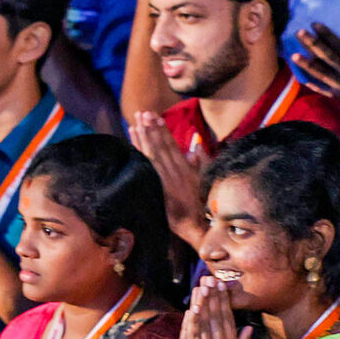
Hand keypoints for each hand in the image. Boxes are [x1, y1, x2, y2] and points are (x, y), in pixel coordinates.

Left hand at [128, 111, 204, 248]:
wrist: (198, 225)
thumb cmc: (202, 205)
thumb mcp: (204, 180)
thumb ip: (200, 161)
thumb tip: (196, 145)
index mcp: (186, 167)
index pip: (172, 144)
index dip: (162, 129)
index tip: (155, 116)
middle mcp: (176, 169)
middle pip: (161, 145)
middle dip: (151, 128)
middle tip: (142, 113)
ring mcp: (167, 178)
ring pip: (154, 152)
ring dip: (144, 137)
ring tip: (136, 123)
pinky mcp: (160, 187)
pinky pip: (149, 166)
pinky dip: (142, 153)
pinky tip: (134, 144)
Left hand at [179, 277, 253, 338]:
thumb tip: (248, 328)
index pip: (228, 319)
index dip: (224, 301)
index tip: (221, 286)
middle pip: (217, 317)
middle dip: (213, 296)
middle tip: (210, 278)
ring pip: (205, 323)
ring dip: (203, 303)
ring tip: (201, 286)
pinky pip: (194, 337)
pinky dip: (193, 322)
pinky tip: (193, 308)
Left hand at [291, 25, 339, 134]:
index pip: (339, 45)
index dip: (327, 34)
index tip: (315, 24)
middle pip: (327, 56)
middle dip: (312, 44)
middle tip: (299, 32)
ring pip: (321, 73)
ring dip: (306, 64)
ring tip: (293, 55)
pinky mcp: (339, 99)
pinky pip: (323, 91)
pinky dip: (313, 85)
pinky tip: (302, 78)